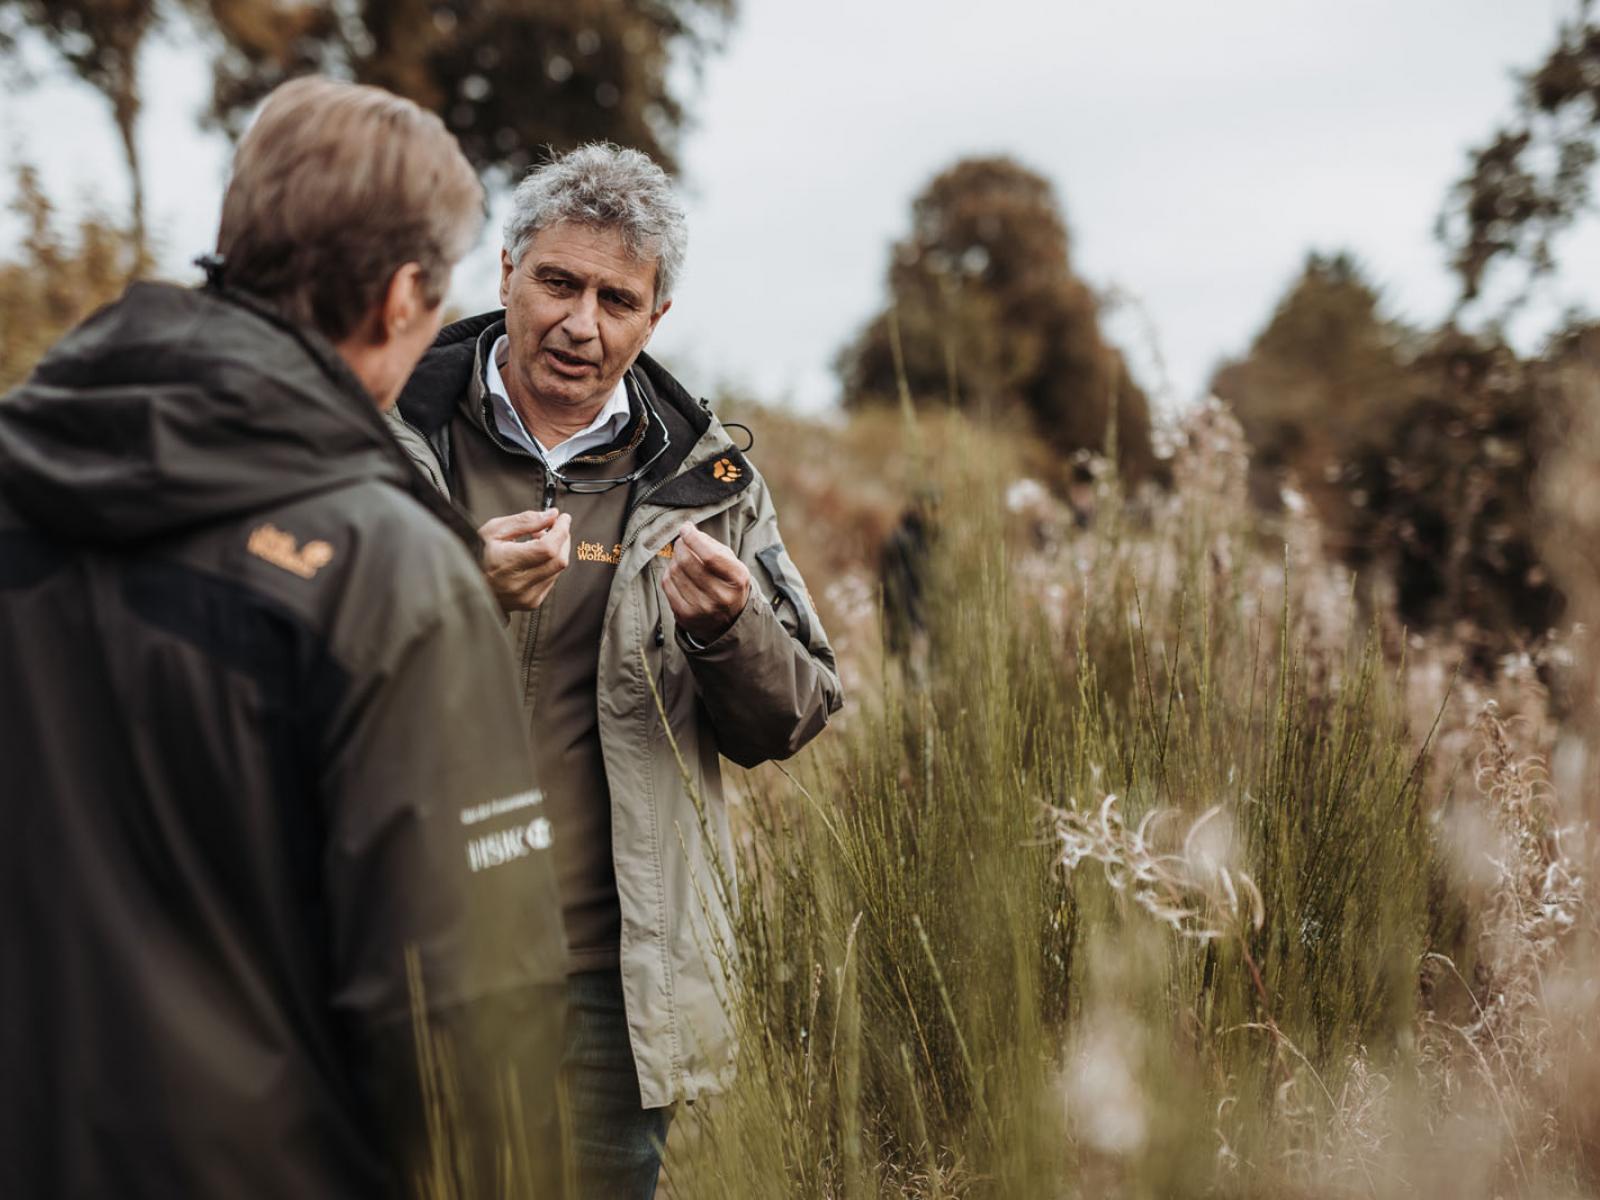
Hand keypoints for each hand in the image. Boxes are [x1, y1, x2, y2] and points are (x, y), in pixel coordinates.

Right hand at [479, 509, 570, 612]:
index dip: (561, 530)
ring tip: (540, 539)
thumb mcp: (494, 530)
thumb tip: (552, 515)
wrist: (463, 584)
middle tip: (556, 526)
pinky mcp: (531, 603)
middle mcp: (518, 584)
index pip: (548, 548)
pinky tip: (536, 557)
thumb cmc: (475, 554)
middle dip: (563, 539)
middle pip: (558, 560)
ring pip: (557, 570)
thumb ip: (525, 521)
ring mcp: (526, 597)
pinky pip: (551, 580)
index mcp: (506, 564)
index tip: (563, 518)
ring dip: (556, 551)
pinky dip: (550, 565)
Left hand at [662, 522, 750, 643]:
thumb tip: (687, 529)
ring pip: (675, 571)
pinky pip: (667, 584)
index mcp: (737, 579)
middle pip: (688, 561)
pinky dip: (669, 573)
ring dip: (675, 559)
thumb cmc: (728, 583)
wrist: (728, 620)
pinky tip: (677, 573)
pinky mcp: (685, 615)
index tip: (686, 528)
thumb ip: (711, 545)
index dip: (693, 538)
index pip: (710, 555)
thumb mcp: (731, 563)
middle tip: (682, 542)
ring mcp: (702, 608)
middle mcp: (720, 596)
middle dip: (681, 545)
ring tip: (682, 558)